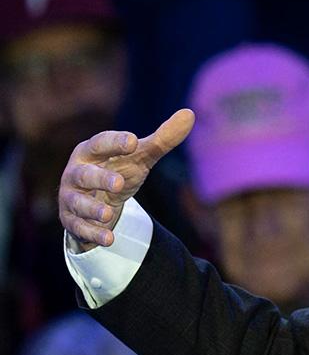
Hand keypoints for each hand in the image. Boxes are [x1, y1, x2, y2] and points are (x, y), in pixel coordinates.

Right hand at [58, 108, 194, 249]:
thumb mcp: (140, 157)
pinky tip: (109, 240)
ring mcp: (72, 197)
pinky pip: (80, 228)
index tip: (132, 142)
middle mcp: (76, 173)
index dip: (115, 142)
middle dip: (100, 179)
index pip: (101, 143)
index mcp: (92, 151)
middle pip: (85, 174)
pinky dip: (94, 234)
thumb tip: (190, 114)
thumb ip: (162, 139)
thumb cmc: (117, 170)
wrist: (96, 201)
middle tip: (119, 184)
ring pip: (78, 203)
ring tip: (108, 214)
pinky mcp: (73, 220)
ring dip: (93, 209)